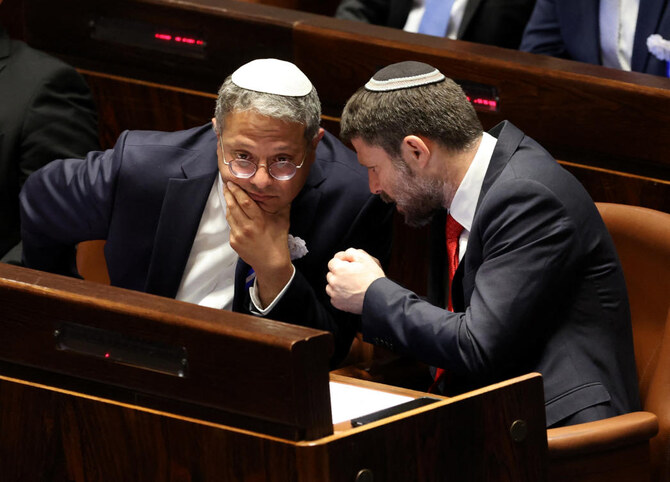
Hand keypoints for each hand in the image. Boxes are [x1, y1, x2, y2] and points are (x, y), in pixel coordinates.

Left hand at [223, 181, 292, 306]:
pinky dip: (231, 218)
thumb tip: (284, 191)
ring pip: (229, 215)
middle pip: (233, 206)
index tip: (232, 182)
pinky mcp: (233, 242)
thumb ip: (282, 205)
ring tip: (227, 194)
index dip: (237, 191)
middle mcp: (246, 227)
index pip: (244, 202)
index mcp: (259, 221)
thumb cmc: (278, 241)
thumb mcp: (283, 221)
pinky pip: (231, 226)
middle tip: (226, 184)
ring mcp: (238, 235)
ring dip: (228, 204)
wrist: (271, 264)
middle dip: (228, 194)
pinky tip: (233, 212)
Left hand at [326, 248, 384, 313]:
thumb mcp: (364, 258)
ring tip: (352, 285)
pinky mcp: (337, 303)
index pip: (332, 262)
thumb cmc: (372, 278)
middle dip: (339, 274)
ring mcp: (335, 294)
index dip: (342, 263)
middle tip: (352, 276)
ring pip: (331, 286)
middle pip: (331, 274)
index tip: (350, 267)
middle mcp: (334, 282)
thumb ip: (350, 252)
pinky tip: (350, 293)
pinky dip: (340, 295)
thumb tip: (342, 256)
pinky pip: (334, 297)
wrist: (378, 297)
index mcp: (338, 269)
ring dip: (338, 284)